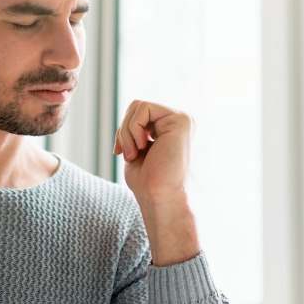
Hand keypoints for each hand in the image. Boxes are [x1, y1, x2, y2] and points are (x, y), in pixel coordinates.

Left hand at [114, 100, 199, 265]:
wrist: (159, 198)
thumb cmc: (148, 182)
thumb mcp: (137, 148)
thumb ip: (136, 131)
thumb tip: (127, 118)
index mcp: (170, 127)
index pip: (138, 113)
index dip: (123, 130)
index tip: (121, 153)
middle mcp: (179, 121)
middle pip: (137, 105)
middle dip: (124, 130)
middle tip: (129, 154)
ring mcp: (182, 119)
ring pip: (139, 105)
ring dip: (127, 131)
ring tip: (135, 153)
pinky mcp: (181, 121)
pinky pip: (144, 108)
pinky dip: (134, 129)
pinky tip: (143, 147)